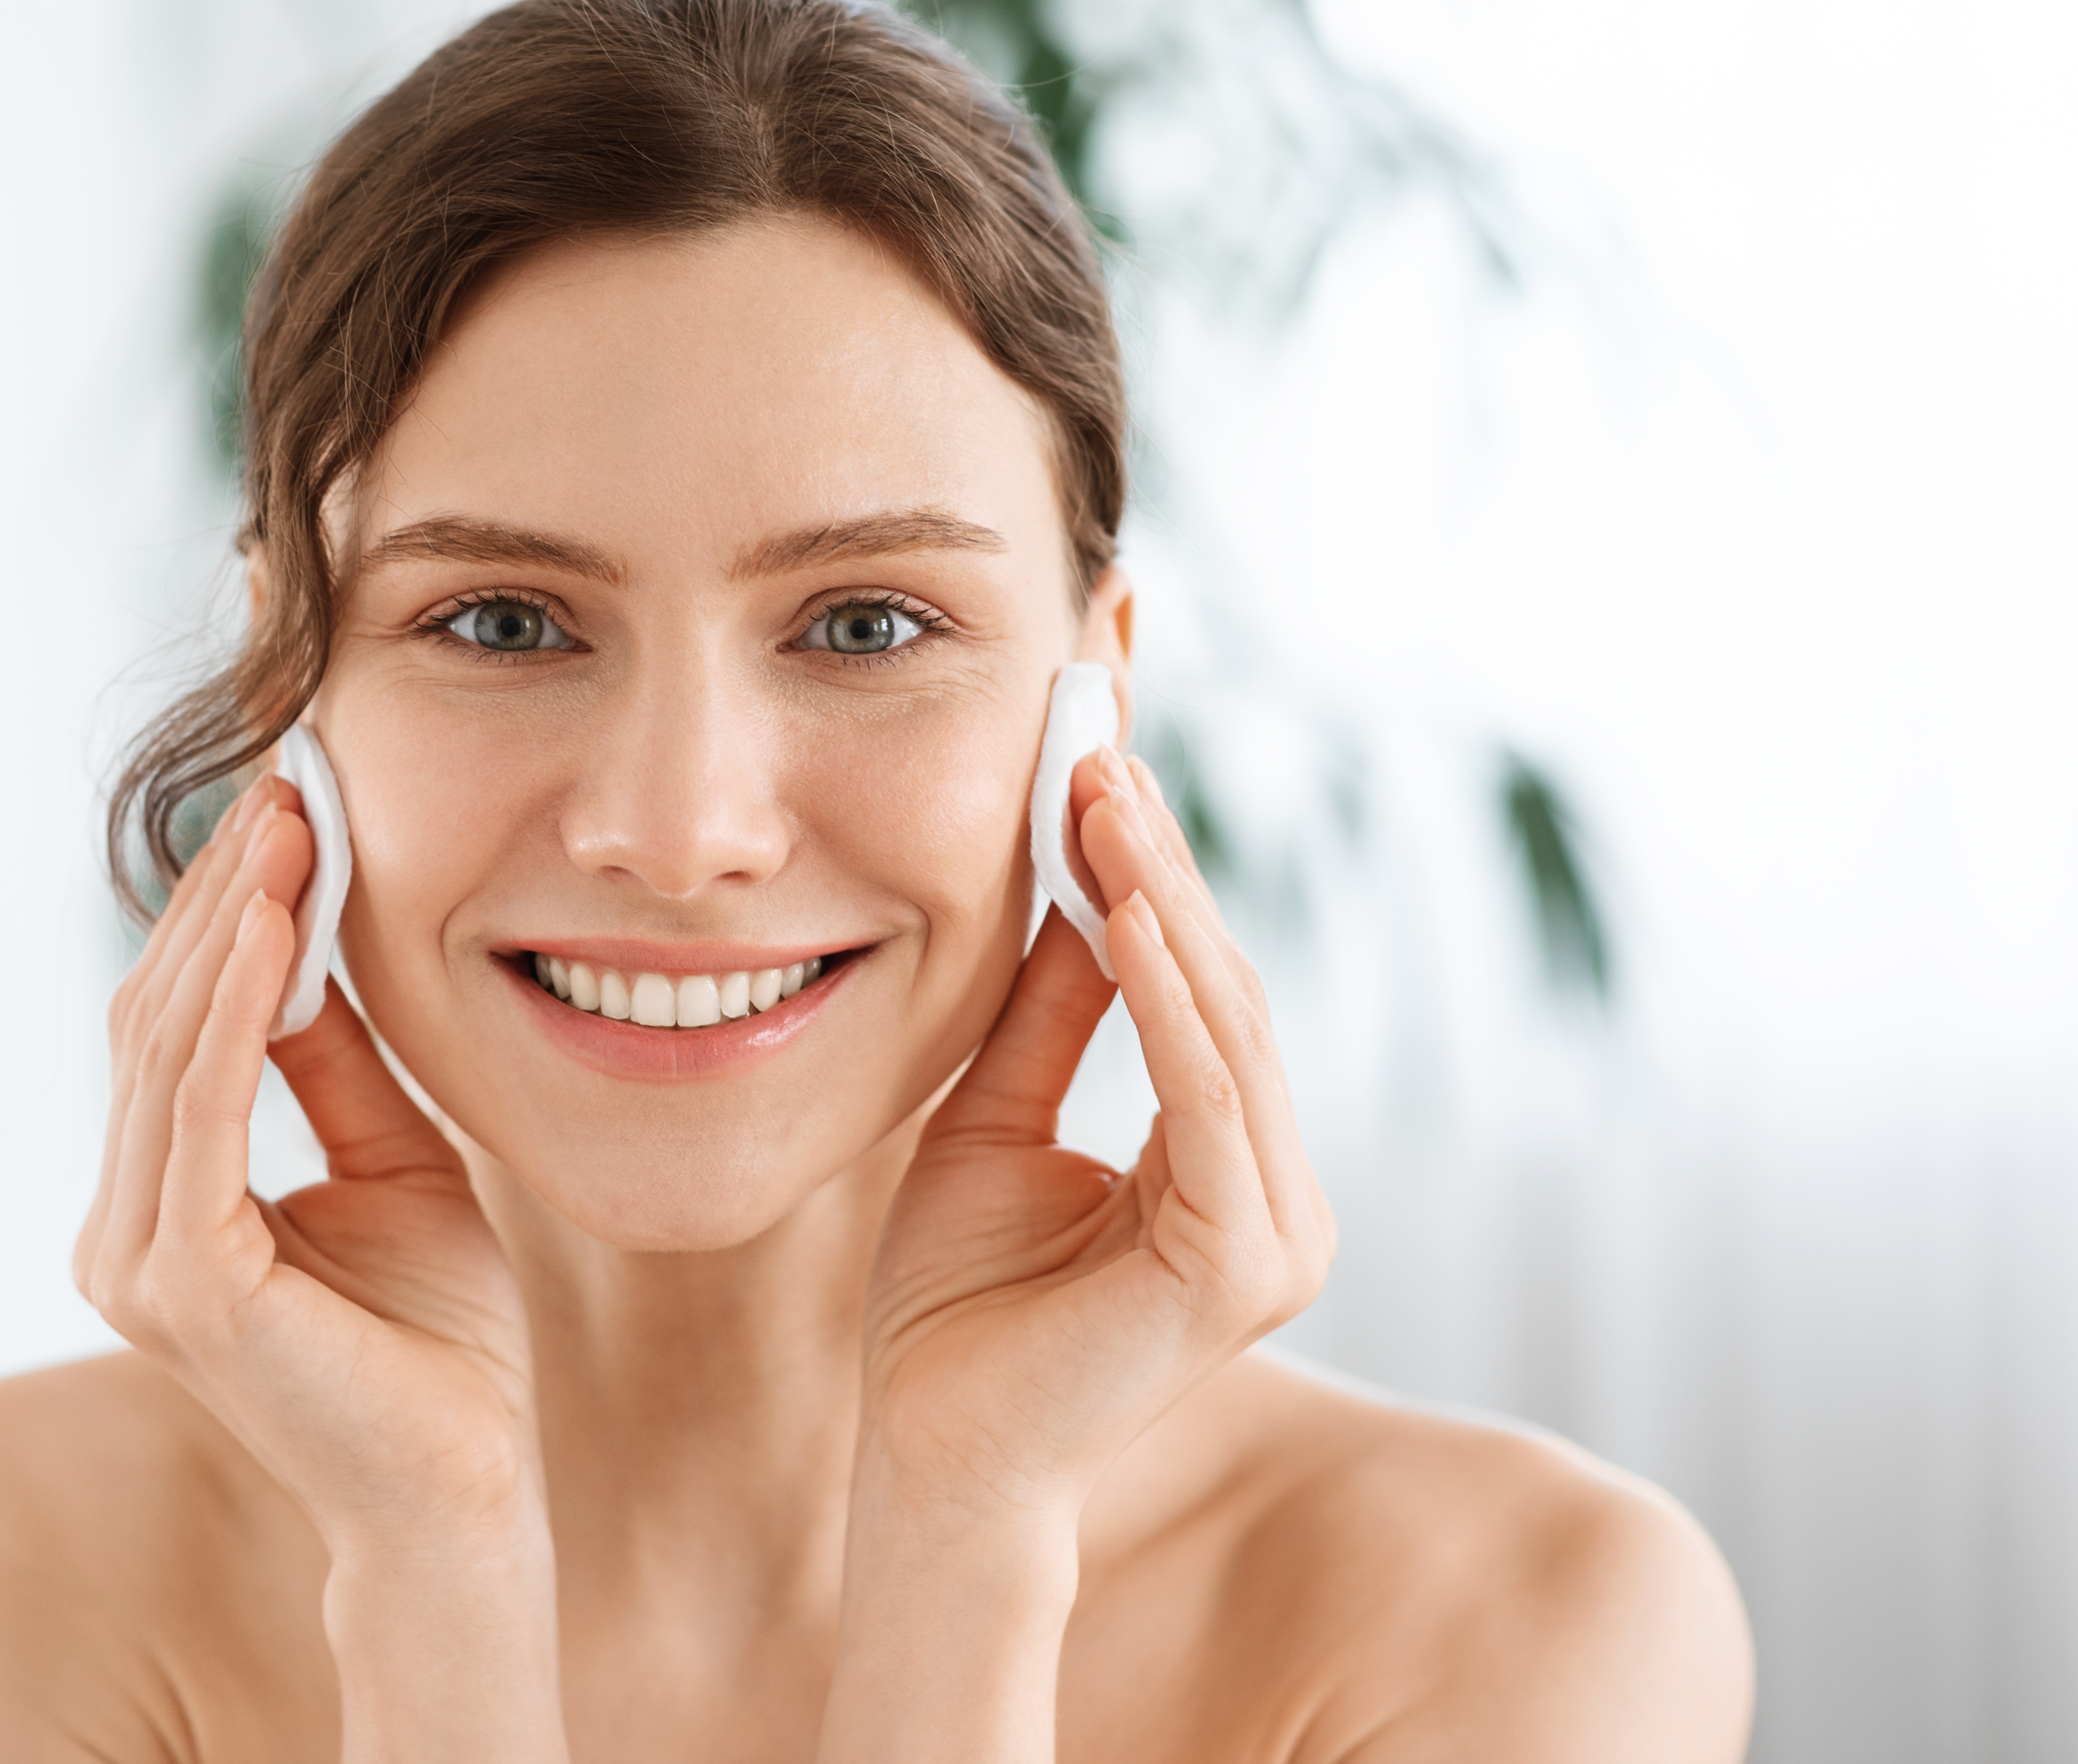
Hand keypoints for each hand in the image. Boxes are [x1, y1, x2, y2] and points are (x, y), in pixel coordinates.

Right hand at [73, 776, 544, 1560]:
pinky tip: (282, 922)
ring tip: (290, 826)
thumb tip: (305, 939)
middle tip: (289, 789)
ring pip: (170, 1049)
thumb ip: (334, 1065)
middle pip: (157, 1023)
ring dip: (230, 927)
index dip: (223, 919)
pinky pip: (205, 1107)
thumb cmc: (439, 1340)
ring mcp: (138, 1260)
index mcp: (161, 1211)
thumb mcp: (392, 1161)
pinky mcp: (184, 1280)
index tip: (290, 815)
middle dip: (223, 898)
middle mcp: (123, 1233)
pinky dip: (243, 1006)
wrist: (466, 1486)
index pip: (173, 1032)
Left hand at [857, 747, 1334, 1525]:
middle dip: (1163, 871)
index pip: (1201, 998)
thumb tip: (1085, 891)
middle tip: (1101, 756)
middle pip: (1225, 998)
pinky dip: (1165, 999)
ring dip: (1167, 907)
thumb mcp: (994, 1118)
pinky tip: (1125, 912)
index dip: (1155, 883)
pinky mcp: (1243, 1268)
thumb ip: (1052, 1020)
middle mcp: (1274, 1203)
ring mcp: (1274, 1240)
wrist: (928, 1446)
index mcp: (1227, 1175)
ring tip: (1107, 804)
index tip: (1096, 776)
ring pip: (1226, 1032)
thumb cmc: (954, 1302)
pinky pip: (1205, 1098)